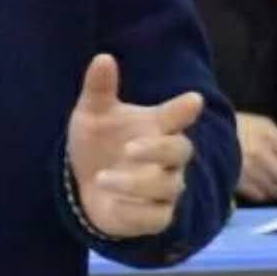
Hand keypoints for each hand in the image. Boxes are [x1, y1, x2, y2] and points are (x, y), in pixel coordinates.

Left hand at [66, 54, 203, 238]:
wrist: (84, 184)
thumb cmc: (98, 142)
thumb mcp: (92, 113)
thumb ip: (99, 88)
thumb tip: (103, 58)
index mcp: (156, 126)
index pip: (177, 115)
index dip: (184, 109)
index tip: (192, 100)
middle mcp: (167, 157)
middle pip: (180, 150)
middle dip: (156, 149)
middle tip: (128, 148)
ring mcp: (166, 187)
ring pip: (166, 186)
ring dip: (134, 183)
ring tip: (101, 178)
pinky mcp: (157, 216)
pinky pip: (157, 217)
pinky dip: (135, 211)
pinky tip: (113, 204)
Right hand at [234, 112, 276, 202]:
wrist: (205, 132)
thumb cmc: (237, 126)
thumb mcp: (263, 126)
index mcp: (269, 136)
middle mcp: (260, 154)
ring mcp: (247, 169)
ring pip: (275, 190)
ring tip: (273, 183)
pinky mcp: (236, 181)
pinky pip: (259, 195)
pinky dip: (263, 193)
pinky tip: (260, 186)